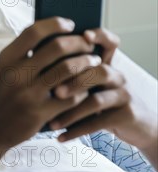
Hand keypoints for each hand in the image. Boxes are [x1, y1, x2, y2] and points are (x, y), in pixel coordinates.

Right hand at [0, 17, 99, 148]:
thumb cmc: (1, 96)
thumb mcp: (3, 71)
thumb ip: (23, 54)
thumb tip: (56, 34)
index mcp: (7, 59)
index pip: (34, 31)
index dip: (56, 24)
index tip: (70, 24)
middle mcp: (16, 74)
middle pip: (57, 47)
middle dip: (79, 43)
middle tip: (88, 46)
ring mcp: (28, 94)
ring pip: (68, 69)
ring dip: (86, 63)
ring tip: (93, 63)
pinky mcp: (40, 113)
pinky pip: (72, 96)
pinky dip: (83, 90)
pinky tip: (85, 88)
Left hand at [47, 28, 157, 152]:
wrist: (135, 126)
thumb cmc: (102, 102)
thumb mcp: (90, 85)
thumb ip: (72, 74)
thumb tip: (35, 68)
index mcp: (107, 65)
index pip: (109, 43)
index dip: (100, 35)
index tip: (84, 34)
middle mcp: (117, 76)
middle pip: (99, 71)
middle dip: (74, 81)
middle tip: (54, 92)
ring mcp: (124, 95)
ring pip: (98, 99)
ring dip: (72, 112)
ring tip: (52, 122)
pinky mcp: (127, 115)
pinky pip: (100, 122)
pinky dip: (77, 130)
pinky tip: (60, 137)